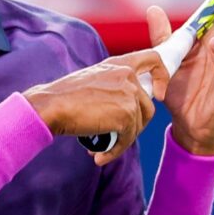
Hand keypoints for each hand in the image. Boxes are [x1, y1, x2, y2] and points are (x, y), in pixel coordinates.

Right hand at [23, 48, 168, 165]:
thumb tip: (123, 105)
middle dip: (135, 124)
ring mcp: (129, 95)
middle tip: (117, 134)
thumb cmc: (63, 96)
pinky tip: (100, 155)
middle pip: (147, 105)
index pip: (153, 60)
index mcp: (119, 64)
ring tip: (103, 146)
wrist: (51, 106)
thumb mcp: (93, 79)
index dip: (162, 76)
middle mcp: (127, 76)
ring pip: (139, 124)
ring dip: (123, 139)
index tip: (158, 94)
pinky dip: (115, 150)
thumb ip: (113, 85)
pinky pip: (128, 139)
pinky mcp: (126, 115)